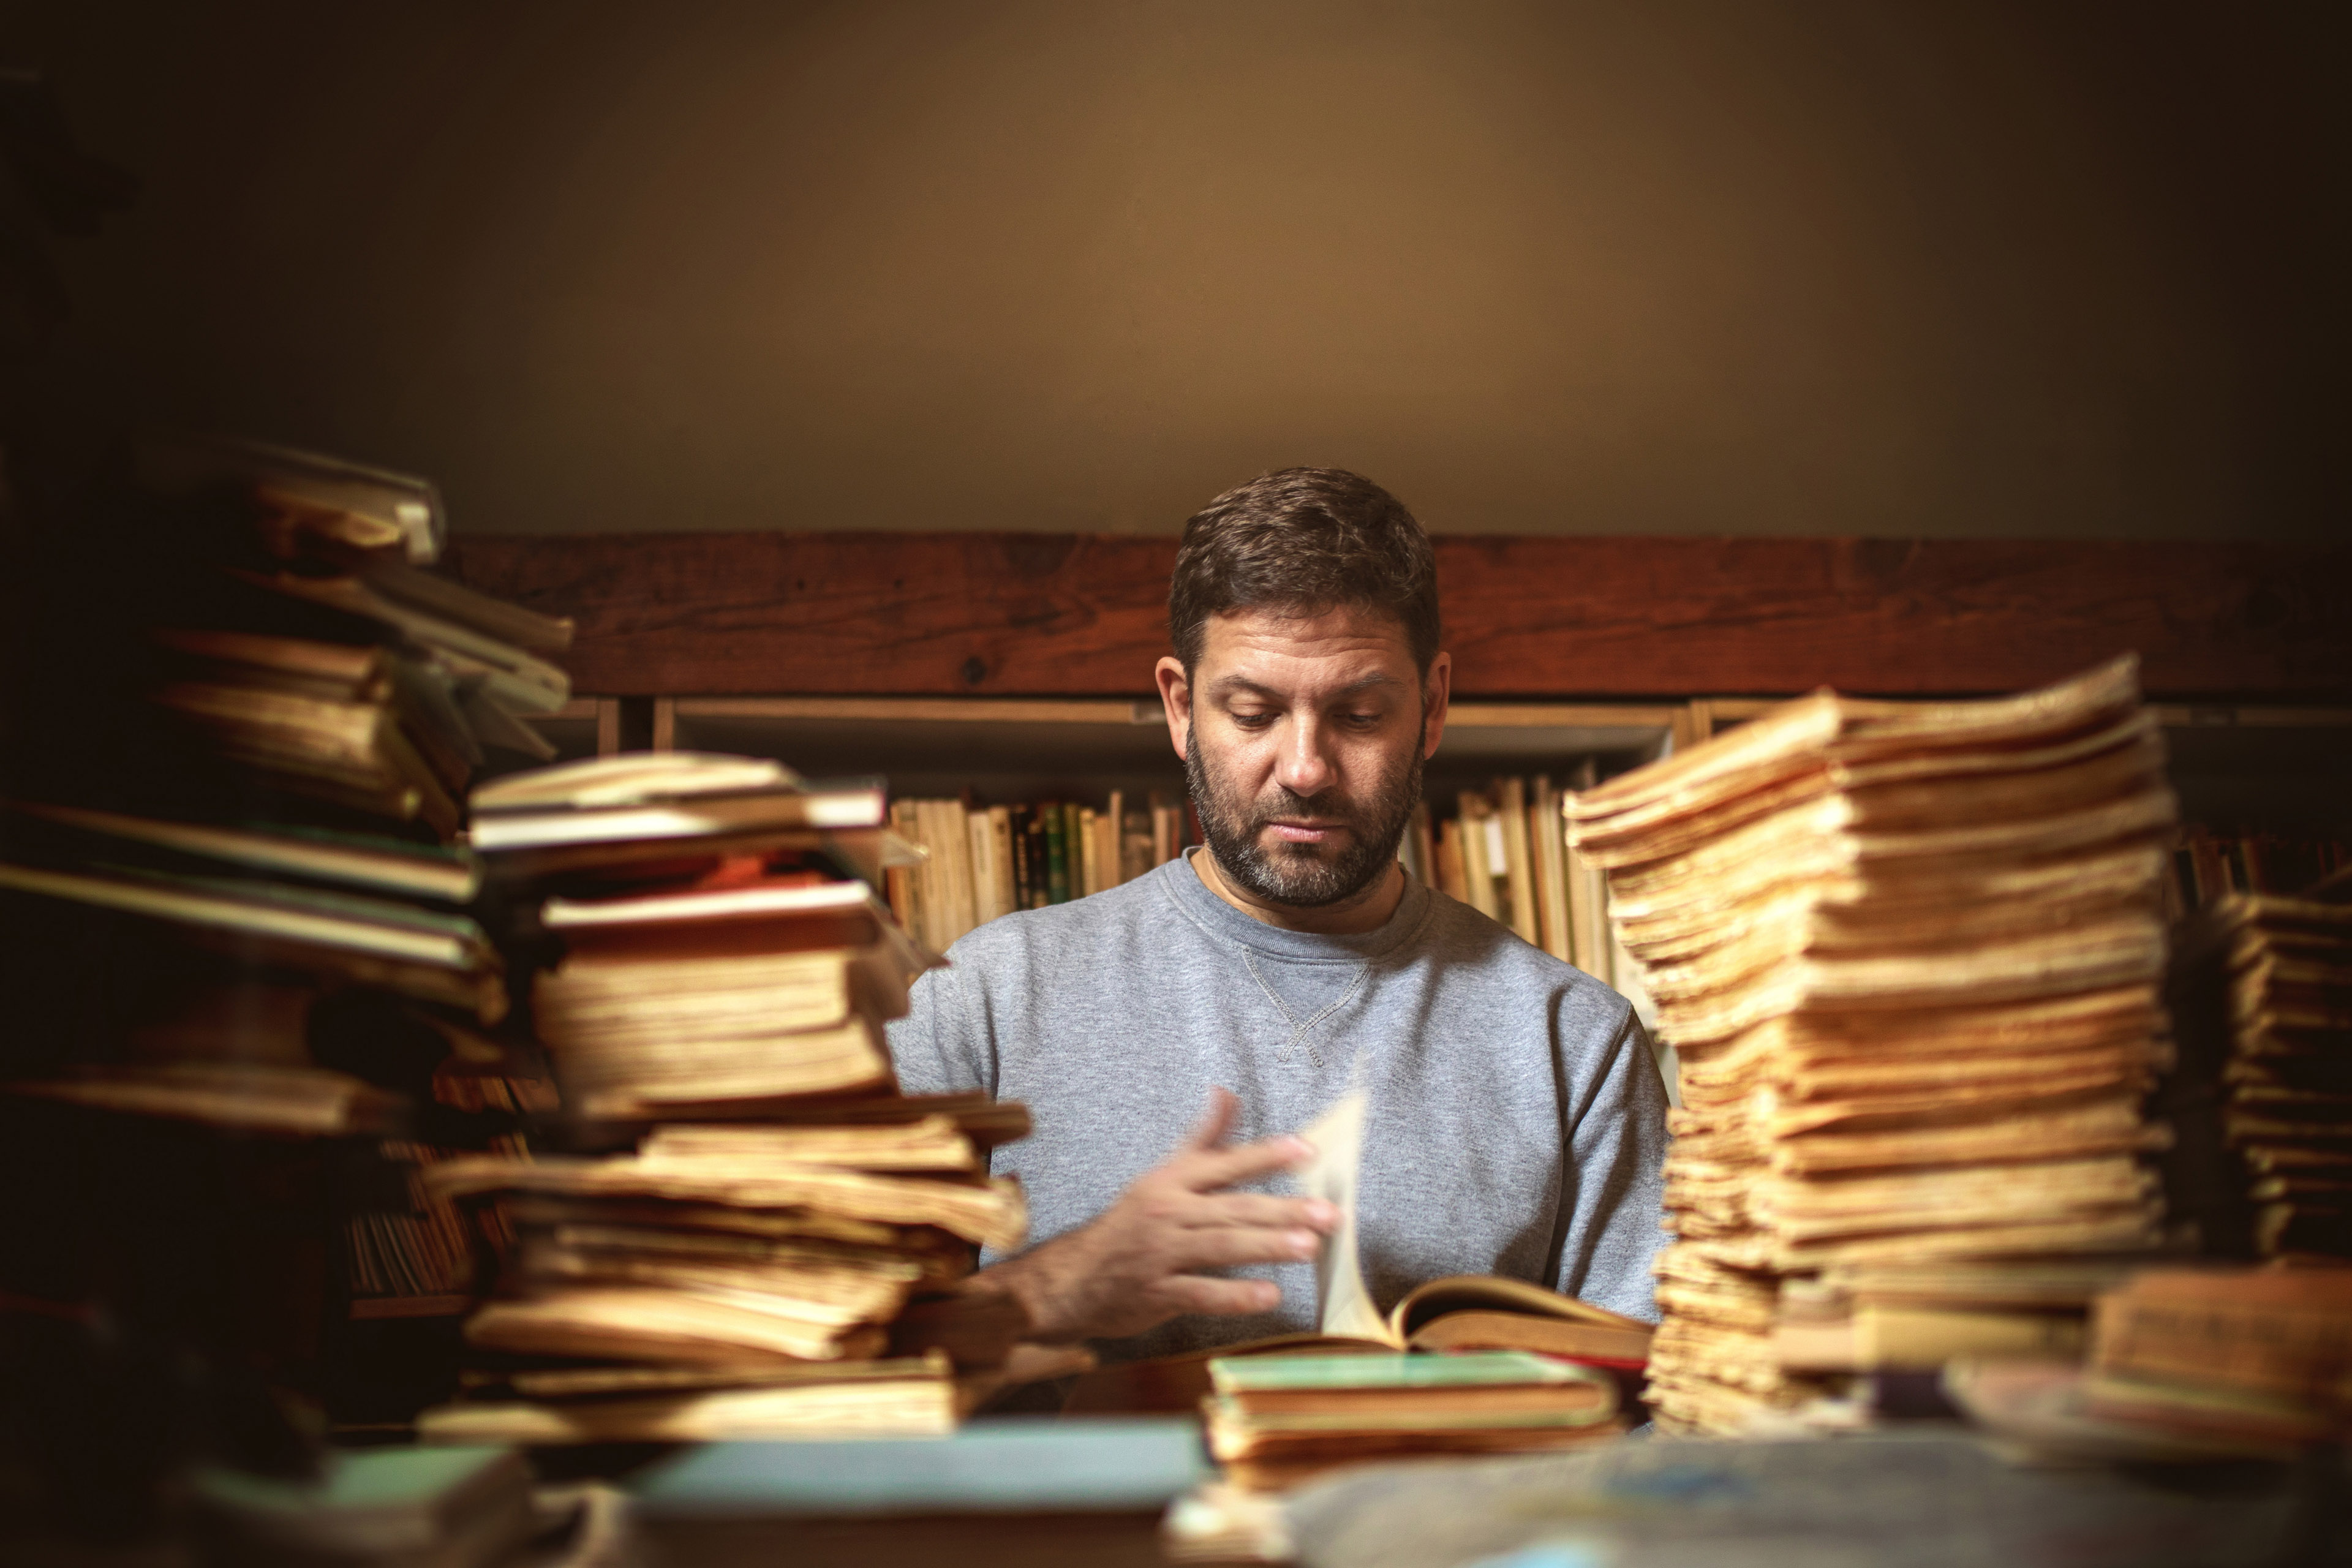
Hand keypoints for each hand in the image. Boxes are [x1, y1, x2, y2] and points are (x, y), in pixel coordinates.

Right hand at [981, 1088, 1337, 1342]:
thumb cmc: (1130, 1223)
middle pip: (1231, 1207)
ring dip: (1265, 1246)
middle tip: (1327, 1213)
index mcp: (1171, 1180)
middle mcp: (1167, 1212)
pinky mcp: (1158, 1293)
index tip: (1306, 1150)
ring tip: (1307, 1247)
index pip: (1224, 1162)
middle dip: (1282, 1209)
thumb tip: (1227, 1092)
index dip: (1265, 1155)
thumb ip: (1202, 1139)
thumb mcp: (1162, 1176)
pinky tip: (1270, 1296)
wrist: (1073, 1277)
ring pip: (1220, 1247)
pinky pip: (1200, 1293)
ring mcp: (1161, 1253)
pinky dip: (1235, 1295)